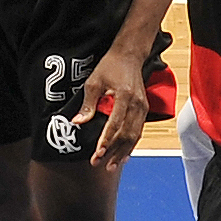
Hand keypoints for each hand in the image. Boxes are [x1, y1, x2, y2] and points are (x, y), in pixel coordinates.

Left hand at [77, 43, 151, 167]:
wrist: (129, 55)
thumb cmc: (110, 66)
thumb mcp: (94, 82)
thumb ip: (88, 104)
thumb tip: (77, 122)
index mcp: (124, 96)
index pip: (115, 124)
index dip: (106, 140)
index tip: (97, 153)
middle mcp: (137, 104)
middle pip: (126, 134)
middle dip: (113, 151)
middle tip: (100, 164)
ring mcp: (142, 107)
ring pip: (134, 135)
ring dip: (122, 152)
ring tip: (111, 165)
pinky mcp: (144, 109)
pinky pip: (138, 131)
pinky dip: (131, 145)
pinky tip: (123, 155)